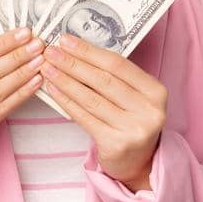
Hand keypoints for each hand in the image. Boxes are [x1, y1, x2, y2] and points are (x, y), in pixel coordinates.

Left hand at [40, 33, 166, 191]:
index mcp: (156, 91)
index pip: (117, 64)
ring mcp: (134, 129)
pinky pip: (84, 117)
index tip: (65, 39)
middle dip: (73, 63)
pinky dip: (65, 101)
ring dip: (64, 81)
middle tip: (50, 51)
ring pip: (91, 98)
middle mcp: (150, 110)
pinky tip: (52, 89)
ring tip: (46, 68)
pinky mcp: (116, 144)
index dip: (89, 51)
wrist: (138, 162)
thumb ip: (114, 76)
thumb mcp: (133, 96)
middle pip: (103, 80)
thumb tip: (74, 49)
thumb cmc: (130, 120)